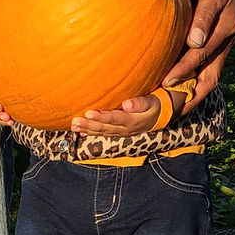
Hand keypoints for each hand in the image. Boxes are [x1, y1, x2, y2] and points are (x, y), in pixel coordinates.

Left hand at [69, 85, 189, 136]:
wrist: (161, 115)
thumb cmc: (155, 104)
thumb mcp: (152, 101)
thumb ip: (140, 102)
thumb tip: (127, 104)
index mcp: (132, 120)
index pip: (114, 119)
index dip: (101, 117)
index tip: (88, 113)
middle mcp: (125, 128)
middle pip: (105, 128)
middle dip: (89, 125)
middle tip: (75, 121)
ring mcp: (121, 131)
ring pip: (102, 132)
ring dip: (87, 130)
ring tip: (73, 126)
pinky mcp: (119, 131)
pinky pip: (104, 133)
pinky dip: (91, 133)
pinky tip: (81, 132)